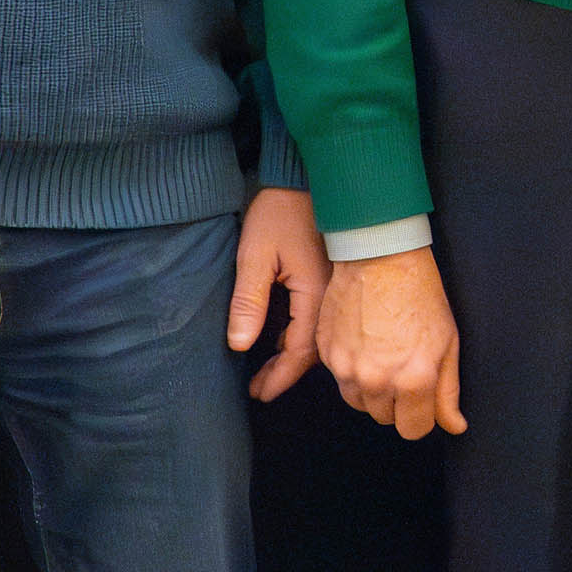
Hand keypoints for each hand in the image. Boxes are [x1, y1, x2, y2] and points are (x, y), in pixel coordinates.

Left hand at [227, 187, 330, 400]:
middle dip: (285, 372)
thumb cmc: (279, 212)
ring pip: (316, 335)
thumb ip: (248, 301)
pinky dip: (299, 335)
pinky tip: (281, 338)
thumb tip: (240, 345)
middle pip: (312, 349)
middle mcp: (329, 295)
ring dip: (292, 355)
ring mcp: (331, 286)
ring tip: (268, 370)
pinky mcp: (327, 277)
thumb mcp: (255, 255)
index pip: (299, 350)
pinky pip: (317, 318)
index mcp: (314, 292)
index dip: (279, 376)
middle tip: (259, 389)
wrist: (305, 177)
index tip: (259, 393)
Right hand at [319, 247, 466, 438]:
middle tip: (405, 368)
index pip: (413, 430)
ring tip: (385, 356)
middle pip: (385, 418)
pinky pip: (341, 380)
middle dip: (397, 402)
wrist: (380, 257)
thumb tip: (454, 426)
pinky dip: (352, 371)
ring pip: (360, 403)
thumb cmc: (420, 294)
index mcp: (412, 380)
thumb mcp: (447, 342)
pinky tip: (365, 345)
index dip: (421, 417)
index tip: (423, 400)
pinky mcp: (326, 354)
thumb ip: (448, 392)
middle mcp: (376, 381)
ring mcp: (346, 368)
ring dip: (372, 390)